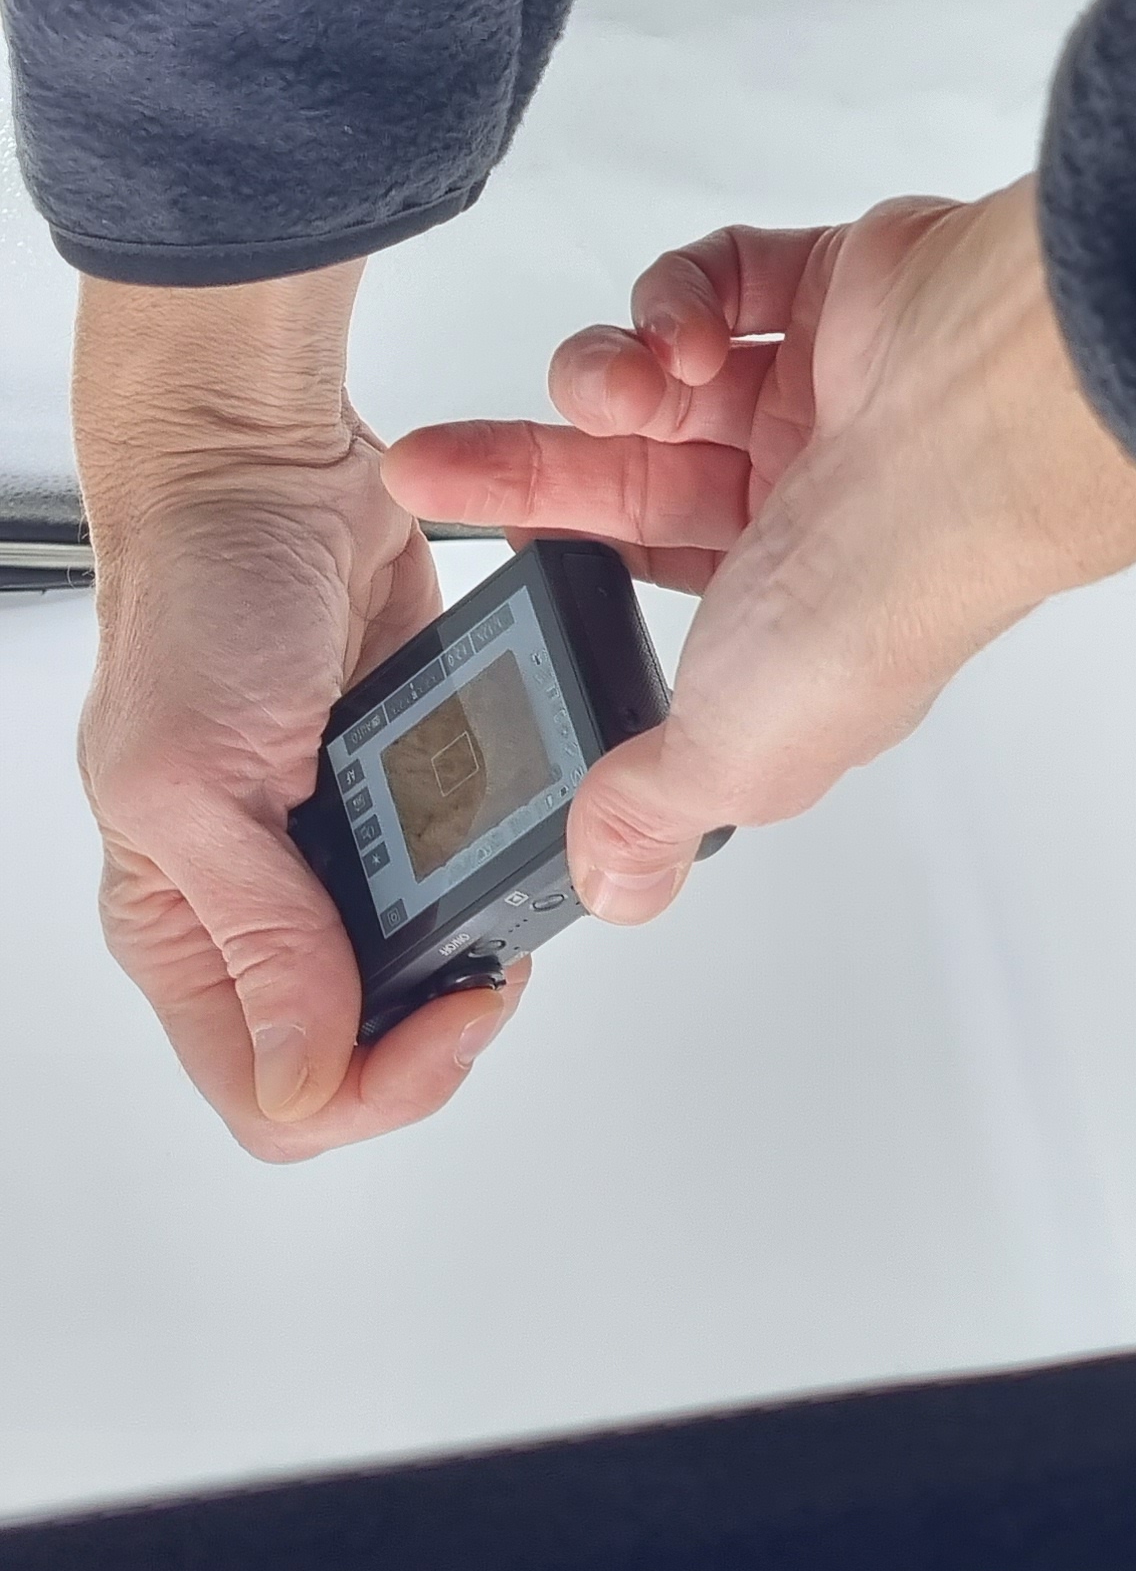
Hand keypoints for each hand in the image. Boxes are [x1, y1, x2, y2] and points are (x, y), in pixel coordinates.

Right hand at [74, 268, 530, 1159]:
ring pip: (421, 976)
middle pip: (362, 1054)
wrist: (265, 475)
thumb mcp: (200, 778)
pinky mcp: (403, 795)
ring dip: (476, 955)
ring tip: (510, 900)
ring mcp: (337, 857)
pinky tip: (518, 843)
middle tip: (495, 961)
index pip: (278, 1095)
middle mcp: (256, 909)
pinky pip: (462, 878)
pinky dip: (499, 874)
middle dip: (440, 1025)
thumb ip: (262, 932)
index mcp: (181, 929)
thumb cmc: (197, 599)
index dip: (377, 1083)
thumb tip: (304, 1076)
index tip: (452, 1005)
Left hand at [384, 180, 1135, 922]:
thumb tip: (616, 886)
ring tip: (619, 394)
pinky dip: (675, 302)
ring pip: (665, 378)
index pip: (657, 581)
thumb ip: (653, 808)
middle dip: (524, 470)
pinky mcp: (834, 294)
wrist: (977, 430)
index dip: (566, 562)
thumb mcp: (737, 749)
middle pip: (633, 477)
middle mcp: (816, 507)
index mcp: (802, 615)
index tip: (482, 552)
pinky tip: (680, 338)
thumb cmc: (887, 591)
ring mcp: (826, 399)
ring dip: (605, 381)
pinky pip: (719, 280)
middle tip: (433, 465)